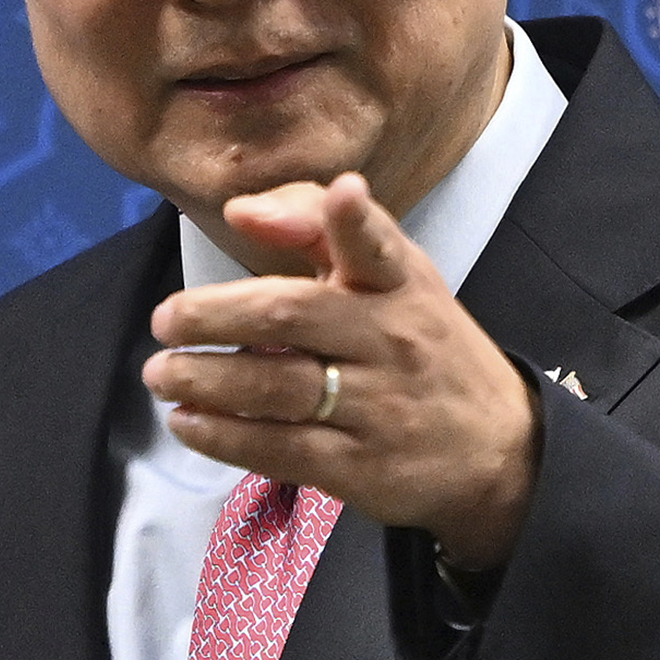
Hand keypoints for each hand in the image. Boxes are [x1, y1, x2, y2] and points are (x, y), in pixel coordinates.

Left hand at [144, 172, 542, 574]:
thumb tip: (244, 208)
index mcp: (399, 283)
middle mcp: (389, 339)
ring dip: (204, 378)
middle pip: (293, 315)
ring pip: (275, 386)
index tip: (344, 192)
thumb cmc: (421, 347)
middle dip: (215, 314)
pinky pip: (277, 447)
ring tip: (161, 373)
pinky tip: (187, 420)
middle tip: (166, 319)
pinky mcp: (358, 466)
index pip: (376, 244)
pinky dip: (221, 434)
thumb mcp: (394, 276)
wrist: (498, 449)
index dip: (353, 219)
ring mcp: (376, 406)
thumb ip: (318, 227)